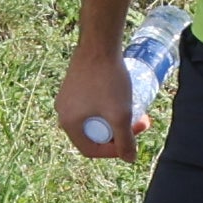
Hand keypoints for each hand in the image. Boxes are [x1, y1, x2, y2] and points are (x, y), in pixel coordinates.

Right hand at [57, 40, 134, 160]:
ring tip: (135, 110)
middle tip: (139, 123)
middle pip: (94, 134)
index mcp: (68, 123)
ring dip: (115, 119)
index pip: (90, 149)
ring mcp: (67, 98)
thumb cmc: (108, 79)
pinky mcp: (74, 85)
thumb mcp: (120, 114)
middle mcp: (62, 112)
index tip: (131, 142)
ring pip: (94, 118)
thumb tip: (129, 159)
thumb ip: (125, 140)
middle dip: (118, 133)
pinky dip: (107, 107)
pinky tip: (122, 98)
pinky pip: (91, 105)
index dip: (113, 151)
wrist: (99, 44)